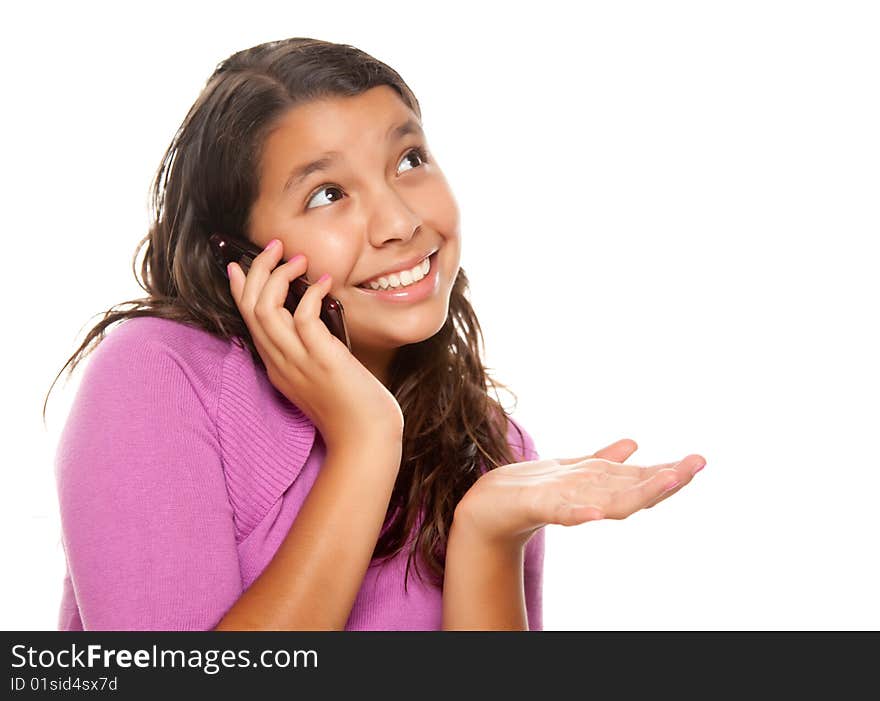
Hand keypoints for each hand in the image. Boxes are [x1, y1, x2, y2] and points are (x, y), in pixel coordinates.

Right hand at [227, 239, 403, 451]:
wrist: (365, 440)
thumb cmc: (351, 409)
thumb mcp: (320, 376)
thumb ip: (311, 351)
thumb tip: (317, 319)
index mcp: (277, 366)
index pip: (247, 320)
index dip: (240, 289)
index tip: (238, 264)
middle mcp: (281, 363)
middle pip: (251, 308)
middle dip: (257, 271)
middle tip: (274, 247)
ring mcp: (299, 362)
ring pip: (266, 310)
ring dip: (278, 277)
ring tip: (298, 259)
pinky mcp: (322, 361)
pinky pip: (304, 319)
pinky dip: (310, 295)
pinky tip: (324, 283)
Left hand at [453, 438, 705, 546]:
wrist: (491, 506)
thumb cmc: (533, 489)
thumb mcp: (572, 468)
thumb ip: (604, 459)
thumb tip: (634, 444)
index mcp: (598, 486)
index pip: (640, 479)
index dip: (670, 471)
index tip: (699, 460)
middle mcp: (589, 497)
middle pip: (633, 490)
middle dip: (666, 480)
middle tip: (696, 466)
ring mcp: (567, 503)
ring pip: (608, 501)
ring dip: (636, 493)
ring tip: (665, 481)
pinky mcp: (539, 507)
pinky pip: (562, 512)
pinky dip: (580, 513)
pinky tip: (596, 512)